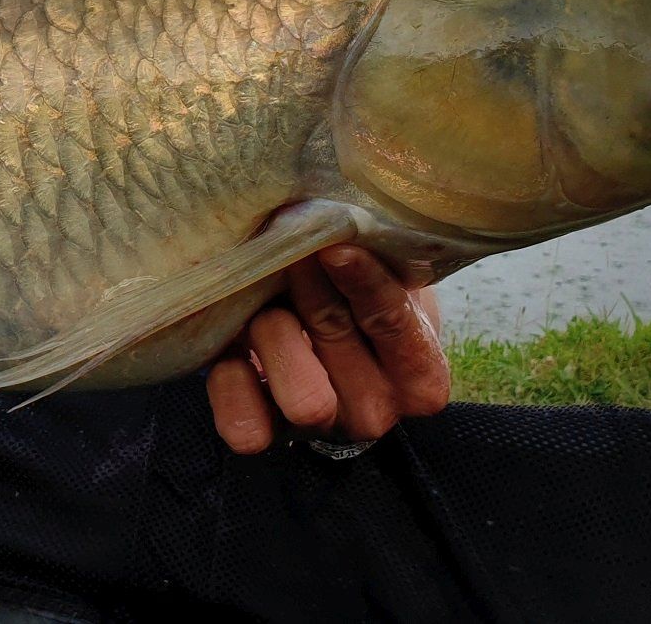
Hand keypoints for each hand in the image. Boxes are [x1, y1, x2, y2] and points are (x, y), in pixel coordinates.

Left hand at [205, 245, 447, 454]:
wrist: (315, 337)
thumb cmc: (350, 295)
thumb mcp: (374, 274)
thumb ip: (367, 256)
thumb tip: (338, 215)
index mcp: (419, 376)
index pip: (394, 325)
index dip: (364, 282)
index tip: (335, 245)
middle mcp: (377, 410)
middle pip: (336, 339)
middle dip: (307, 290)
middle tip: (290, 256)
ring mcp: (323, 429)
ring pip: (302, 395)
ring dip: (272, 333)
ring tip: (263, 303)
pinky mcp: (268, 436)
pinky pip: (247, 429)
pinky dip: (231, 383)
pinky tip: (231, 352)